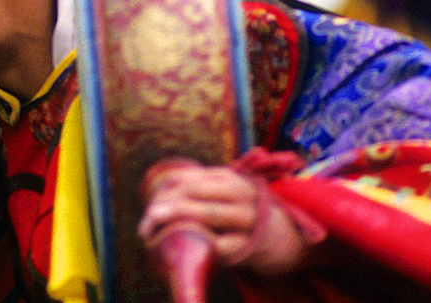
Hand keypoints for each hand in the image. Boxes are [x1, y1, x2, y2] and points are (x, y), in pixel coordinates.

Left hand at [137, 161, 310, 277]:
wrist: (284, 238)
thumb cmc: (241, 214)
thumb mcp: (223, 195)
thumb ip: (197, 191)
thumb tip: (155, 197)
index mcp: (227, 178)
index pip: (189, 178)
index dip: (165, 189)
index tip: (149, 204)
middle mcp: (238, 193)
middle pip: (195, 193)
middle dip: (166, 205)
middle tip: (147, 218)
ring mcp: (246, 219)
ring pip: (208, 215)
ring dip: (177, 223)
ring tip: (153, 233)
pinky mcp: (251, 245)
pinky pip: (222, 245)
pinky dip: (201, 247)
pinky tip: (184, 252)